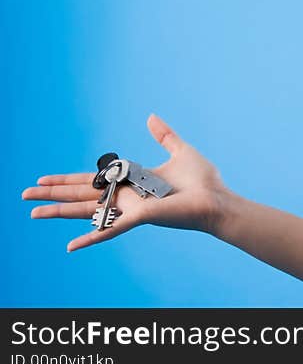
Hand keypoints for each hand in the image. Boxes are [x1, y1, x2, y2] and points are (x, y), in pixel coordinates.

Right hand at [22, 113, 232, 251]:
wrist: (218, 199)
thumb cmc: (203, 181)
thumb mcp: (180, 151)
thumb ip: (164, 135)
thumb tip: (151, 117)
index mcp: (131, 181)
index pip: (91, 180)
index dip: (66, 179)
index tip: (44, 178)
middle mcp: (126, 196)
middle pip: (81, 194)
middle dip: (52, 193)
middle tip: (24, 194)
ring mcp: (130, 208)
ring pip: (87, 210)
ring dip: (59, 212)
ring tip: (33, 212)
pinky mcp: (141, 217)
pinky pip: (110, 229)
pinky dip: (90, 237)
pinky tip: (70, 246)